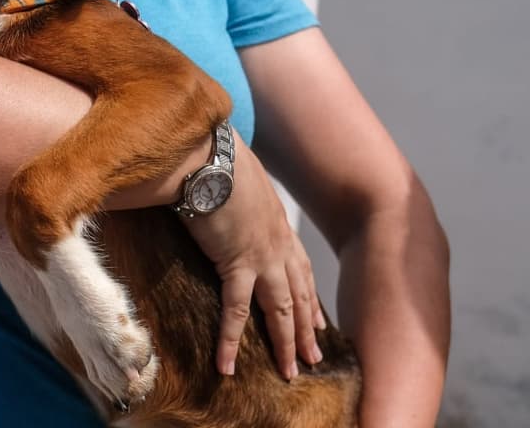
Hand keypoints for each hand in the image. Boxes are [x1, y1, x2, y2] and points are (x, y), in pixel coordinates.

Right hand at [179, 129, 325, 378]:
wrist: (212, 158)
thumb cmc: (219, 162)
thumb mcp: (239, 181)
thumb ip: (238, 196)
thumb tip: (221, 193)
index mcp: (278, 226)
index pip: (301, 269)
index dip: (309, 298)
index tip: (318, 321)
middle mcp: (278, 246)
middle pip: (298, 295)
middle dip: (307, 330)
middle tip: (315, 357)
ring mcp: (262, 258)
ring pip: (281, 310)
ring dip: (287, 343)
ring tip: (291, 371)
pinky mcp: (236, 264)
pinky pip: (235, 311)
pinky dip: (230, 341)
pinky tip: (226, 366)